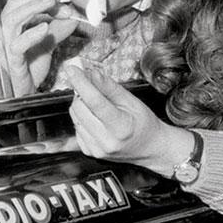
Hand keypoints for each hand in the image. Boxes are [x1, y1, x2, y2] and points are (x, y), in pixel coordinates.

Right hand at [0, 0, 81, 95]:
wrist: (29, 93)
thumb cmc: (33, 67)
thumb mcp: (49, 43)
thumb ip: (58, 29)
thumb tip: (72, 16)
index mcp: (13, 27)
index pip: (20, 2)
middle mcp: (6, 34)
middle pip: (13, 7)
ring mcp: (7, 48)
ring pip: (11, 21)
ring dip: (33, 8)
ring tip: (51, 3)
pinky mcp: (13, 62)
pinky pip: (17, 46)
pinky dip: (31, 34)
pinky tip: (45, 28)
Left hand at [65, 65, 193, 176]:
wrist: (150, 148)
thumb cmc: (143, 123)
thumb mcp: (131, 101)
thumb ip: (110, 87)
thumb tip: (91, 73)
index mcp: (121, 127)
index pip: (95, 102)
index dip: (81, 83)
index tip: (72, 69)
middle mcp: (107, 141)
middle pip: (80, 109)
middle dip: (80, 92)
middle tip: (90, 85)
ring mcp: (97, 150)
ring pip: (75, 117)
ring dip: (80, 105)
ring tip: (96, 104)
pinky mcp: (90, 153)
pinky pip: (76, 128)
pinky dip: (82, 118)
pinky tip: (95, 118)